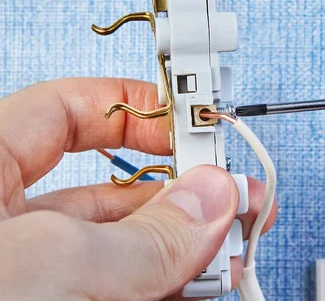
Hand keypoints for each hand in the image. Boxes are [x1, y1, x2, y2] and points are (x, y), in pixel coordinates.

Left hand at [0, 78, 277, 299]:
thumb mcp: (47, 266)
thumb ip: (140, 236)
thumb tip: (210, 200)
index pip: (67, 112)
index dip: (135, 108)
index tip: (193, 122)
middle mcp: (11, 228)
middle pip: (115, 189)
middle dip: (185, 191)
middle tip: (236, 194)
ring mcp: (39, 278)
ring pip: (129, 250)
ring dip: (190, 247)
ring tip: (236, 247)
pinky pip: (127, 292)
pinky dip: (173, 289)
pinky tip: (205, 285)